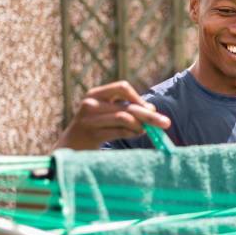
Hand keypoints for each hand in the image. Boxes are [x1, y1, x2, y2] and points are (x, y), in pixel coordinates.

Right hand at [55, 80, 170, 149]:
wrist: (69, 147)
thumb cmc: (93, 129)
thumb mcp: (106, 114)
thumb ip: (125, 109)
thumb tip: (151, 108)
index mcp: (95, 94)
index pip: (122, 87)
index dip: (138, 98)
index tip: (150, 109)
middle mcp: (90, 103)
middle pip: (127, 106)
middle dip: (149, 115)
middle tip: (166, 123)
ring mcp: (89, 119)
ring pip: (124, 118)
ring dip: (140, 126)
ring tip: (145, 131)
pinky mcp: (91, 134)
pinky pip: (119, 131)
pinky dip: (132, 133)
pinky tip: (136, 135)